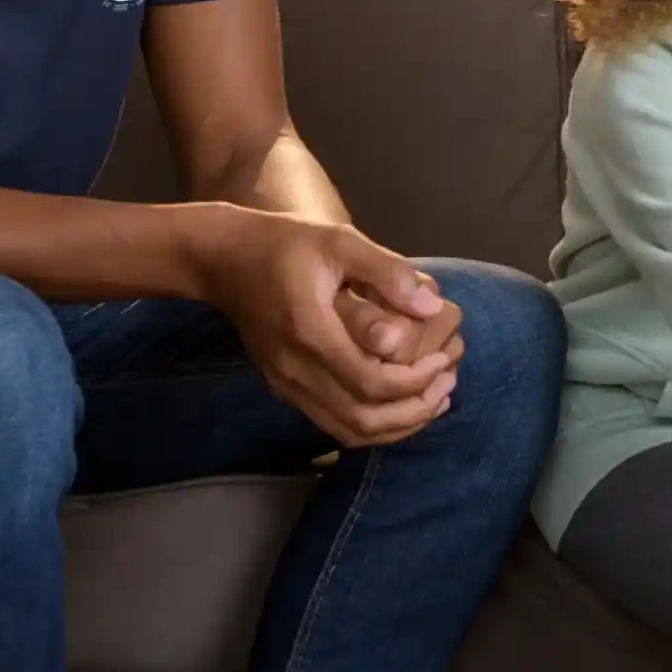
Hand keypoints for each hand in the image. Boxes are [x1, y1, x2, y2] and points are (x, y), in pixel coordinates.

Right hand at [197, 210, 458, 447]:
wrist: (223, 259)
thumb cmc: (286, 244)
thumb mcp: (340, 241)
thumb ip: (387, 273)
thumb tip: (433, 306)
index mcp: (310, 332)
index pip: (372, 382)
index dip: (416, 381)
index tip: (444, 359)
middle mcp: (294, 369)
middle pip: (363, 418)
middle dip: (415, 409)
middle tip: (448, 382)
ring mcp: (285, 383)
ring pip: (349, 430)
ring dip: (398, 425)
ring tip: (435, 398)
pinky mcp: (284, 388)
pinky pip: (333, 424)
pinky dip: (373, 425)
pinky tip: (402, 404)